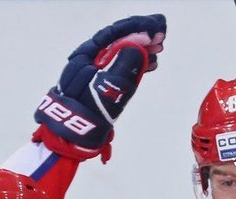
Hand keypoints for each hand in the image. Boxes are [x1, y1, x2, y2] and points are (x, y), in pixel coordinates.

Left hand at [34, 14, 166, 159]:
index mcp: (87, 55)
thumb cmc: (87, 113)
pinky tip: (150, 63)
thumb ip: (124, 67)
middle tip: (162, 36)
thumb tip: (139, 47)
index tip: (156, 26)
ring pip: (122, 53)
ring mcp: (95, 71)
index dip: (137, 27)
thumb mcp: (108, 89)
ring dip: (142, 49)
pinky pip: (121, 66)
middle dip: (142, 36)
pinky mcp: (101, 83)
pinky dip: (137, 63)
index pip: (114, 34)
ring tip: (159, 48)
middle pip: (118, 41)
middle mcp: (90, 59)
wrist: (73, 136)